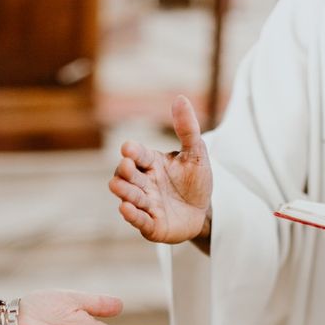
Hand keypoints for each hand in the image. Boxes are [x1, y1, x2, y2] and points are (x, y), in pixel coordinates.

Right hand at [109, 95, 212, 243]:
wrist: (204, 211)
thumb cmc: (195, 181)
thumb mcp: (197, 153)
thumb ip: (187, 128)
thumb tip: (180, 98)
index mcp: (152, 163)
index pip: (138, 155)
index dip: (133, 151)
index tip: (128, 148)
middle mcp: (144, 183)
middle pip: (127, 175)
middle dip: (125, 171)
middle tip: (128, 166)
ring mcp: (146, 204)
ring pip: (129, 197)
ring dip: (124, 192)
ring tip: (119, 187)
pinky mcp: (151, 225)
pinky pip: (139, 220)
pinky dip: (131, 215)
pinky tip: (126, 209)